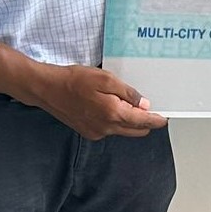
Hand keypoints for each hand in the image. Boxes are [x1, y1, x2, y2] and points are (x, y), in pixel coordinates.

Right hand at [31, 65, 168, 140]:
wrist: (46, 89)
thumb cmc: (74, 80)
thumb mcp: (106, 79)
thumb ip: (128, 93)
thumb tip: (144, 104)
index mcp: (113, 114)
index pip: (143, 122)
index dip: (156, 120)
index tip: (164, 118)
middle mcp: (106, 128)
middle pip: (135, 130)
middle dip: (144, 121)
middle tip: (147, 106)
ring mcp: (96, 132)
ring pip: (122, 130)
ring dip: (129, 120)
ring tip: (125, 102)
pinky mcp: (88, 132)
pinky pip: (109, 129)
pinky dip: (115, 120)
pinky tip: (110, 106)